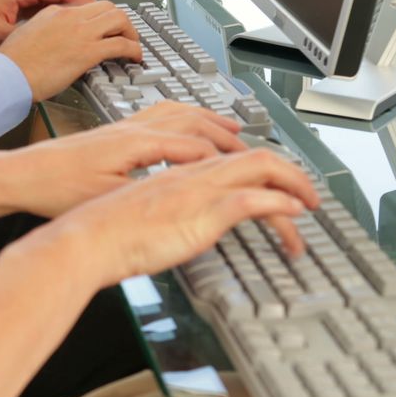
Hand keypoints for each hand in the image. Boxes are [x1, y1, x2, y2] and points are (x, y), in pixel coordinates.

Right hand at [0, 0, 141, 100]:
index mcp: (52, 12)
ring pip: (118, 19)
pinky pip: (121, 44)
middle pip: (106, 7)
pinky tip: (135, 57)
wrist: (7, 74)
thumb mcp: (26, 38)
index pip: (84, 6)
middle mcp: (69, 17)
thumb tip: (54, 45)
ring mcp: (80, 32)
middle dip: (119, 20)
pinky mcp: (88, 51)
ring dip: (130, 31)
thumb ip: (44, 35)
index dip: (98, 17)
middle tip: (124, 33)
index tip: (104, 28)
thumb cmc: (12, 64)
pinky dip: (133, 49)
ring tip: (133, 44)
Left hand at [0, 102, 246, 216]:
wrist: (19, 176)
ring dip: (209, 120)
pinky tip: (184, 125)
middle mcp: (133, 127)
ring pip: (177, 111)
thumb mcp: (107, 199)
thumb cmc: (55, 189)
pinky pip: (159, 112)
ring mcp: (122, 126)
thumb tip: (186, 195)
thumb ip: (149, 194)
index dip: (228, 162)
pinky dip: (183, 116)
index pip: (197, 148)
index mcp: (137, 143)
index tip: (251, 174)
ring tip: (232, 128)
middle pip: (193, 121)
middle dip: (227, 136)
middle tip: (254, 150)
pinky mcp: (112, 131)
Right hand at [45, 149, 320, 286]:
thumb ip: (165, 213)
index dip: (260, 168)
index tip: (277, 186)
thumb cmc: (102, 233)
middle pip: (254, 156)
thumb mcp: (141, 216)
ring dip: (293, 184)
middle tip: (310, 194)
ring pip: (259, 171)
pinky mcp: (200, 213)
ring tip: (311, 204)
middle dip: (289, 171)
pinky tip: (294, 214)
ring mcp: (197, 191)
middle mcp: (192, 175)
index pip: (230, 159)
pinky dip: (278, 203)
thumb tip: (178, 224)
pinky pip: (250, 200)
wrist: (84, 239)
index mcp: (177, 174)